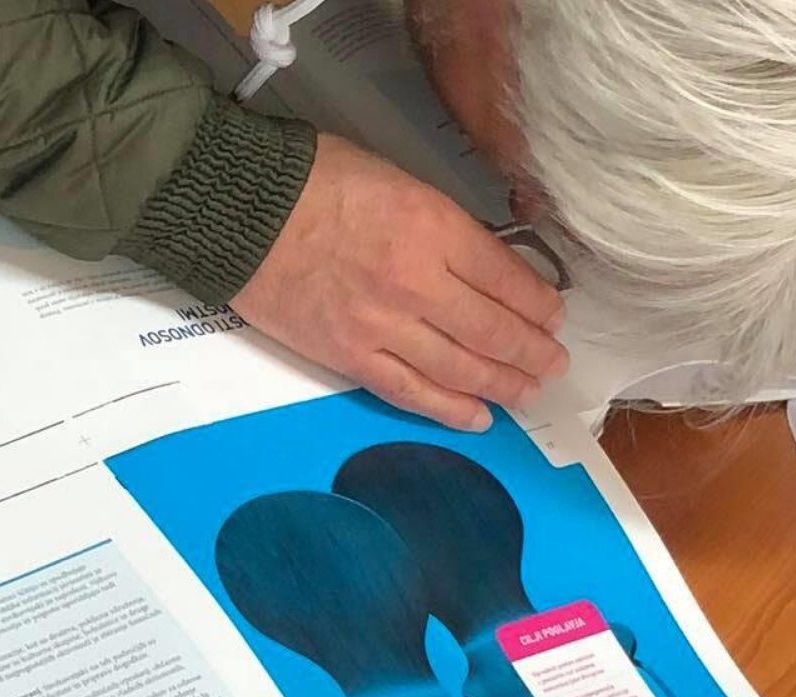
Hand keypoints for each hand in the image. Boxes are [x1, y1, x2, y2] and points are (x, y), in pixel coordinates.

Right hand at [232, 134, 567, 431]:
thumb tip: (480, 263)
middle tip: (552, 364)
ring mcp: (383, 326)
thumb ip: (443, 225)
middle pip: (493, 331)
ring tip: (528, 394)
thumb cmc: (315, 182)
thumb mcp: (399, 179)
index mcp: (434, 229)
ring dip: (503, 386)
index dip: (539, 304)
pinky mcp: (350, 356)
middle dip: (532, 352)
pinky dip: (449, 409)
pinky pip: (410, 391)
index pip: (507, 279)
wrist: (242, 213)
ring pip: (461, 369)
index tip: (553, 316)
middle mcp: (418, 284)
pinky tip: (478, 417)